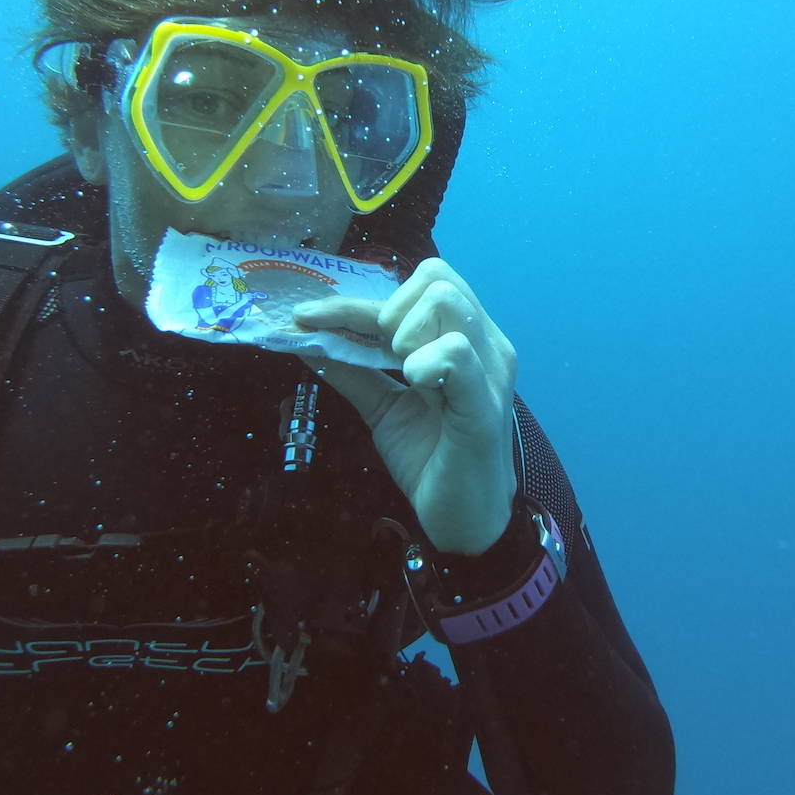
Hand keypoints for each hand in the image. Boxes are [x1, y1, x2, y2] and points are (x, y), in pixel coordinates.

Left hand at [293, 258, 516, 554]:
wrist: (461, 518)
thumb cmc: (431, 458)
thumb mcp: (383, 407)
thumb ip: (352, 370)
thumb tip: (307, 339)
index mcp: (462, 339)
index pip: (413, 289)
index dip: (352, 300)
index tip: (305, 317)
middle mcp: (483, 343)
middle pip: (436, 276)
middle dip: (388, 308)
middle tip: (377, 352)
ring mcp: (489, 369)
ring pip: (447, 300)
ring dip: (406, 329)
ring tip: (400, 370)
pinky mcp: (484, 403)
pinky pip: (456, 353)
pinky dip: (424, 360)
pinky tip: (412, 381)